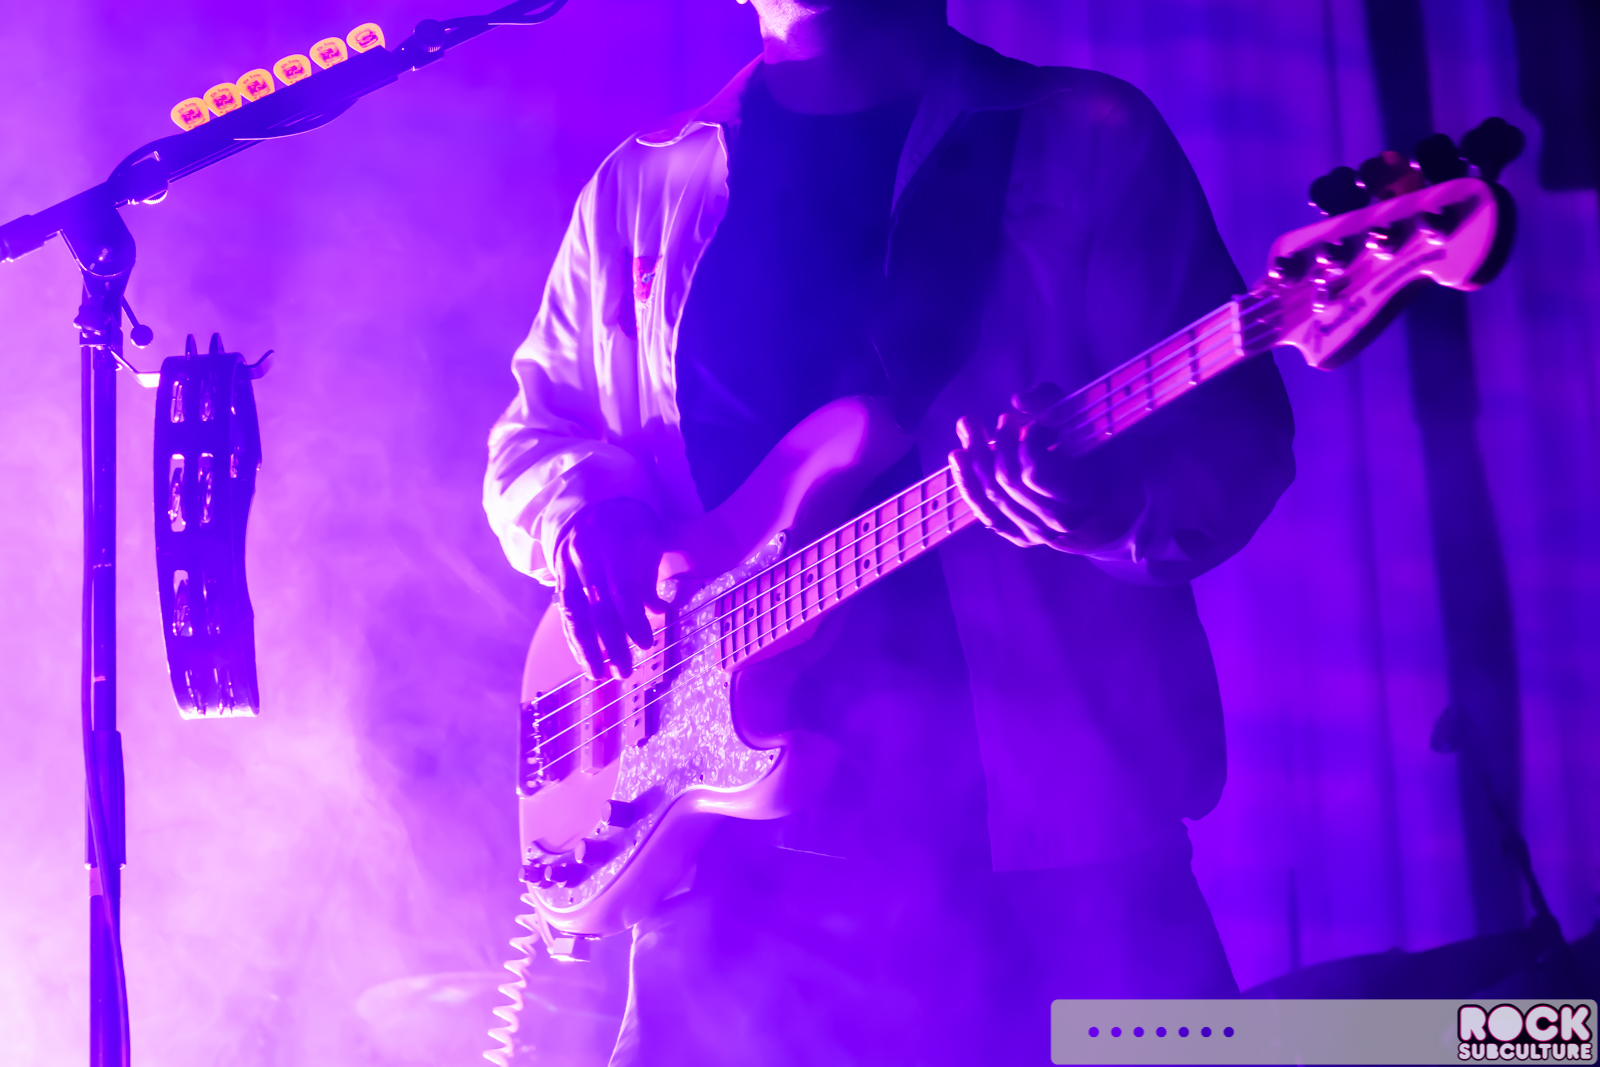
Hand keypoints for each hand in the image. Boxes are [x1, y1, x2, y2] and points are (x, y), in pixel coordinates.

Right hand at [553, 498, 668, 679]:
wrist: (591, 500)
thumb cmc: (630, 522)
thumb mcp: (649, 539)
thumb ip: (649, 577)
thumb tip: (659, 612)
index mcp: (612, 541)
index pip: (621, 588)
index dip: (632, 620)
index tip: (646, 645)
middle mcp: (585, 555)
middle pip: (597, 606)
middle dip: (611, 643)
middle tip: (625, 672)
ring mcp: (568, 566)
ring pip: (574, 613)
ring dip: (586, 648)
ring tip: (598, 675)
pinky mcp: (559, 577)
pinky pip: (565, 611)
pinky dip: (574, 637)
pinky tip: (585, 659)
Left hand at [948, 383, 1144, 552]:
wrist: (1112, 501)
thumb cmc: (1101, 455)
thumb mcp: (1090, 424)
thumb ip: (1057, 404)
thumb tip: (1019, 399)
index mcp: (1083, 494)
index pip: (1035, 474)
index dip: (1027, 443)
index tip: (1034, 424)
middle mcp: (1059, 521)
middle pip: (1007, 481)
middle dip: (996, 442)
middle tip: (998, 417)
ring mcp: (1038, 533)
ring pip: (992, 496)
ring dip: (974, 457)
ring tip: (968, 426)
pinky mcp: (1020, 537)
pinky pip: (985, 514)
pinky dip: (967, 485)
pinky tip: (958, 458)